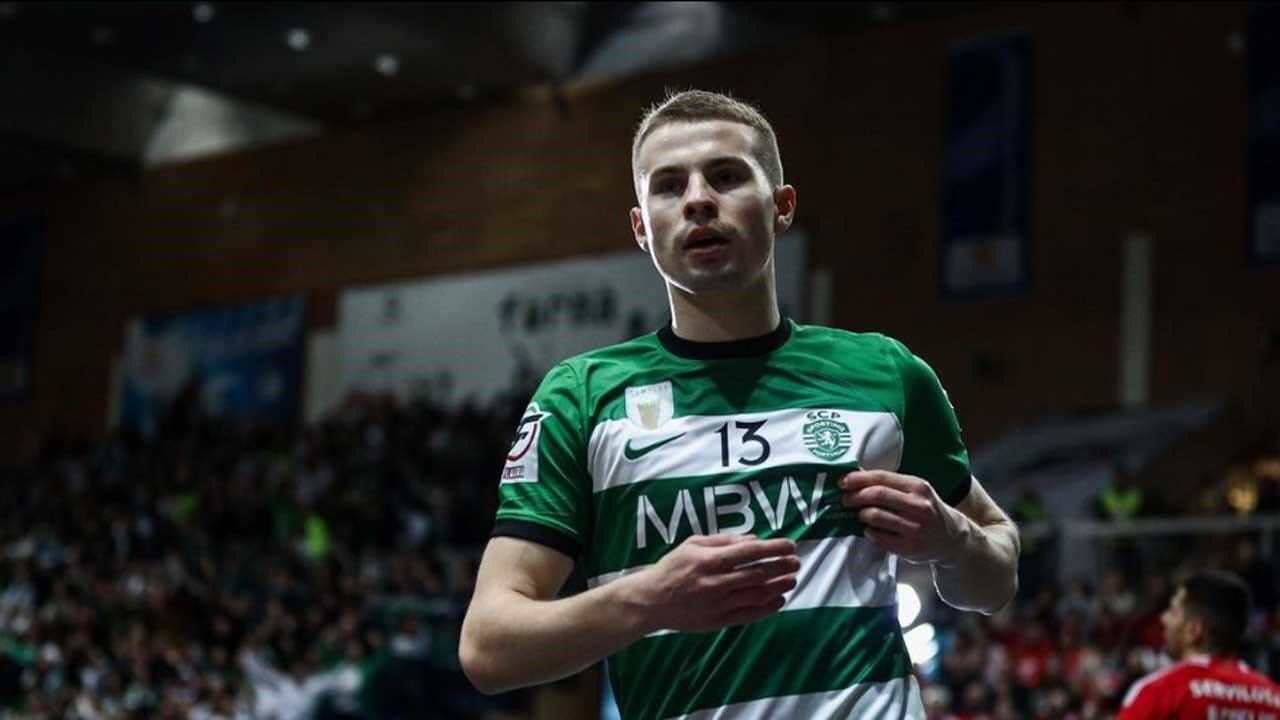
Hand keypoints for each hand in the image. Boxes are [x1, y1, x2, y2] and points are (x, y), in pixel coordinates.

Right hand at [628, 534, 798, 633]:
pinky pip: (748, 615)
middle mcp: (715, 582)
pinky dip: (767, 608)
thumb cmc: (672, 567)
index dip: (773, 548)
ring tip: (792, 579)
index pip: (748, 552)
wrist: (652, 601)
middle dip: (781, 567)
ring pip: (756, 595)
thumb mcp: (692, 544)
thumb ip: (722, 540)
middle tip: (796, 562)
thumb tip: (753, 538)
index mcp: (708, 560)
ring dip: (778, 587)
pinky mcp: (718, 621)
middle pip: (757, 574)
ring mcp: (717, 604)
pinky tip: (779, 600)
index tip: (790, 545)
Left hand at [839, 470, 968, 563]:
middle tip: (845, 499)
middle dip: (855, 496)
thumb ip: (891, 485)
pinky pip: (879, 538)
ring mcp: (915, 528)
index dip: (858, 479)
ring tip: (860, 515)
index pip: (881, 477)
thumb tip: (857, 479)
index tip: (843, 481)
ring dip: (861, 515)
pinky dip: (869, 532)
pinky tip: (870, 530)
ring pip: (876, 516)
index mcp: (918, 487)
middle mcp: (918, 506)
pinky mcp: (910, 547)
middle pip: (877, 495)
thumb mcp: (917, 491)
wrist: (952, 538)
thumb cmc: (927, 510)